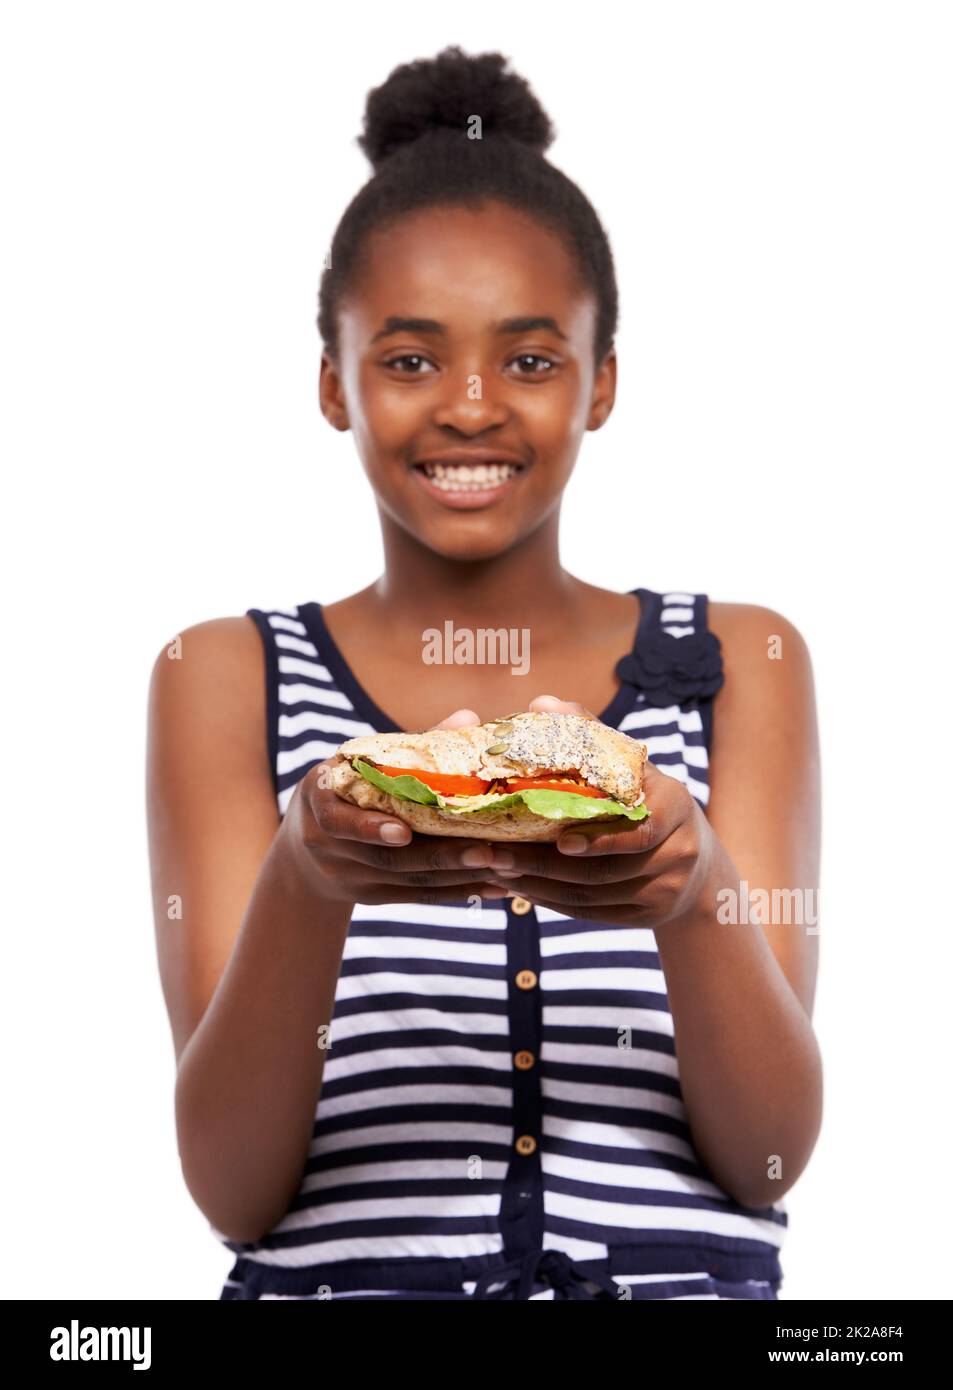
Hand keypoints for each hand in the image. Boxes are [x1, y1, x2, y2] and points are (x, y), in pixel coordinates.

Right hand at [282, 707, 514, 905]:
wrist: (305, 845)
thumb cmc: (347, 786)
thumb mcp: (361, 763)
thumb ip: (410, 746)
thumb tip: (467, 718)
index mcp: (321, 802)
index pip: (338, 821)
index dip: (369, 828)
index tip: (403, 831)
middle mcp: (329, 847)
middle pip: (388, 859)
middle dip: (440, 856)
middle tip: (486, 850)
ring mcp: (350, 877)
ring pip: (409, 882)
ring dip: (458, 877)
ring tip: (502, 868)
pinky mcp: (373, 896)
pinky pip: (418, 897)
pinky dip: (458, 892)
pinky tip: (494, 888)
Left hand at [483, 693, 722, 929]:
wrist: (695, 862)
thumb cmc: (647, 798)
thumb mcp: (631, 767)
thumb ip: (589, 735)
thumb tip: (541, 703)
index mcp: (675, 806)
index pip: (640, 830)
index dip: (600, 839)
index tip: (558, 840)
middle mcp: (678, 852)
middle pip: (606, 871)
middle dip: (545, 866)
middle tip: (496, 856)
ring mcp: (666, 890)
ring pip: (594, 897)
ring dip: (541, 887)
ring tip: (499, 871)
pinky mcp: (650, 918)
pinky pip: (593, 913)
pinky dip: (554, 903)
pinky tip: (522, 890)